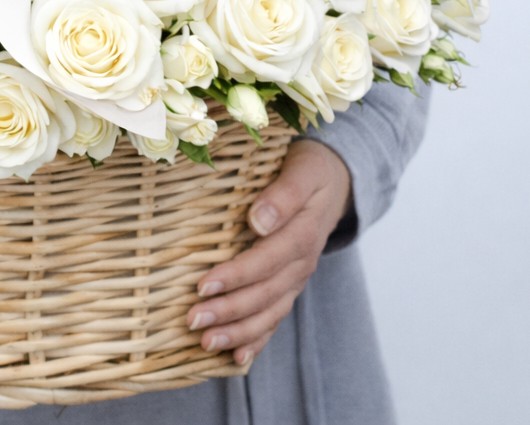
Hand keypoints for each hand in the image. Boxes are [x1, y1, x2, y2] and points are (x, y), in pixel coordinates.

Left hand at [187, 139, 351, 366]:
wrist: (336, 180)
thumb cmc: (311, 170)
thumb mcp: (302, 171)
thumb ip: (283, 195)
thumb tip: (259, 220)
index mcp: (302, 234)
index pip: (265, 261)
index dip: (235, 276)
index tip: (202, 285)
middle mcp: (301, 263)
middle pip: (264, 294)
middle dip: (228, 311)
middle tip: (193, 321)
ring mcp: (297, 277)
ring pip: (269, 313)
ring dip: (238, 331)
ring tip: (206, 343)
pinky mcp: (291, 284)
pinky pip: (276, 317)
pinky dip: (258, 339)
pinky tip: (237, 358)